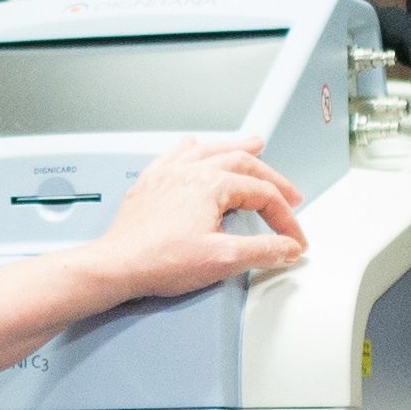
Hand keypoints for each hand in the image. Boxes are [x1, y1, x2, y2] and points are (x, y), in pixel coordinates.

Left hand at [90, 138, 305, 301]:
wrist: (117, 266)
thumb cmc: (160, 261)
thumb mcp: (223, 259)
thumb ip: (263, 250)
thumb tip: (287, 247)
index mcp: (211, 184)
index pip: (263, 194)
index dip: (285, 218)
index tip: (292, 240)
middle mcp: (190, 171)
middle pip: (242, 163)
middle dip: (271, 178)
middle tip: (290, 192)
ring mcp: (168, 174)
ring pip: (210, 150)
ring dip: (236, 147)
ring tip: (254, 143)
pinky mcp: (150, 183)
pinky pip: (174, 155)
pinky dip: (192, 149)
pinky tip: (194, 146)